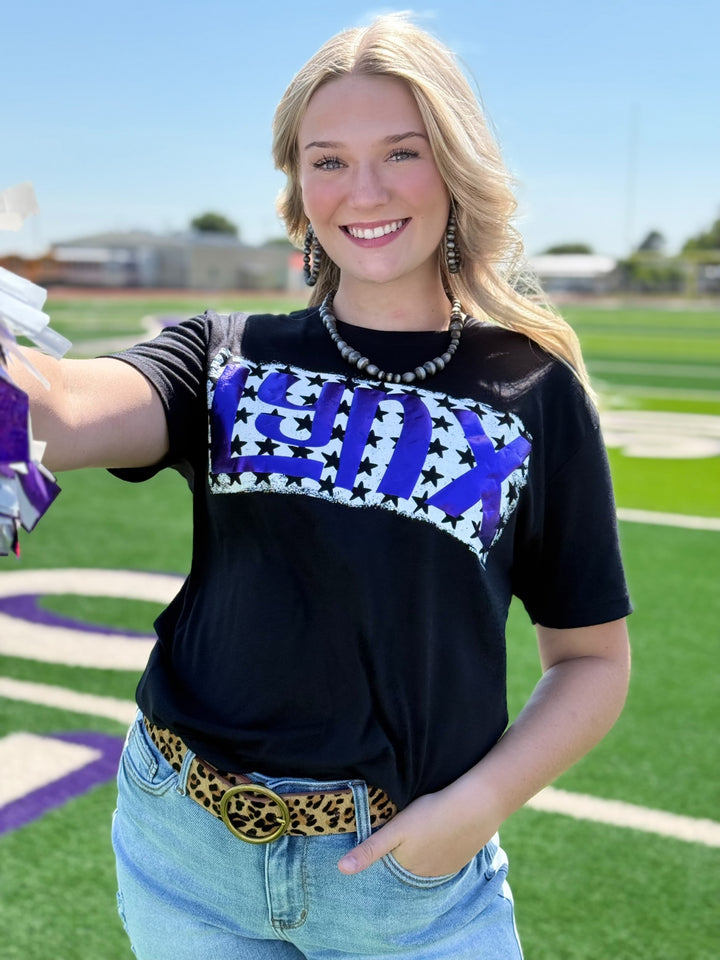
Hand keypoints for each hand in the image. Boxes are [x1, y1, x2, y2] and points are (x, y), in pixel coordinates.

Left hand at [337, 789, 497, 876]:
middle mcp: (424, 874)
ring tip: (420, 830)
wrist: (476, 806)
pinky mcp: (459, 860)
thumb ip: (369, 850)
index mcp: (406, 866)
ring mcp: (444, 869)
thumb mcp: (396, 829)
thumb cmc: (432, 813)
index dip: (382, 854)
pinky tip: (438, 832)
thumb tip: (340, 870)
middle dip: (399, 855)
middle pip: (404, 866)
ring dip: (419, 853)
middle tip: (403, 831)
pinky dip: (437, 850)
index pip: (386, 866)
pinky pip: (441, 860)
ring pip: (423, 863)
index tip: (377, 844)